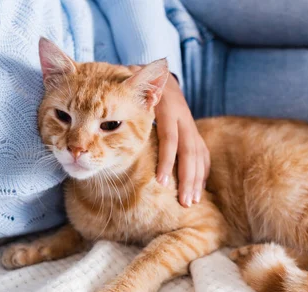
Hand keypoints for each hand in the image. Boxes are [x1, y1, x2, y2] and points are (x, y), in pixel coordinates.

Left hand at [129, 66, 209, 206]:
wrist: (158, 74)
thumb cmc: (137, 89)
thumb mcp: (131, 95)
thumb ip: (122, 108)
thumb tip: (105, 125)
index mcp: (167, 109)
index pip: (169, 138)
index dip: (167, 161)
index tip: (160, 183)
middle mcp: (182, 117)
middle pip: (189, 150)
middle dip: (187, 178)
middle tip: (183, 202)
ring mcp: (190, 124)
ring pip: (198, 153)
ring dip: (196, 179)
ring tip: (191, 201)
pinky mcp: (193, 130)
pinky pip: (202, 152)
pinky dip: (202, 171)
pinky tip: (199, 188)